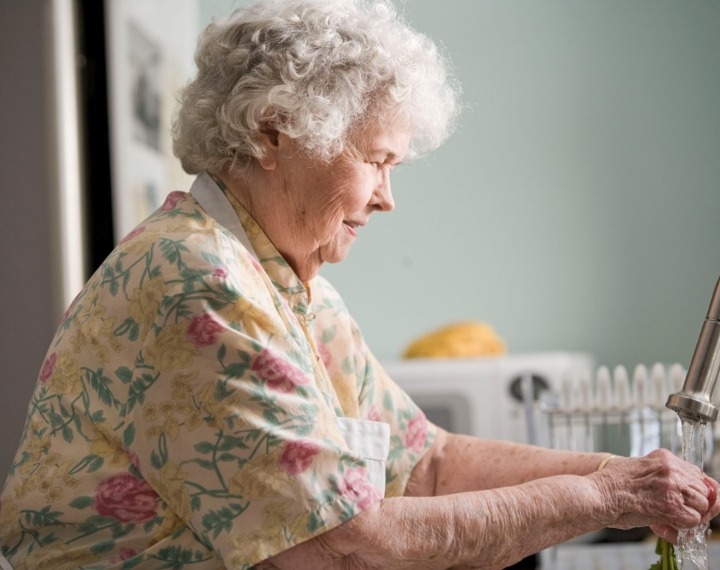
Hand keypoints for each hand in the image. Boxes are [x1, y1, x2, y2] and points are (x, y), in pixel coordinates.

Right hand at [591, 448, 719, 532]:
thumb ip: (663, 479)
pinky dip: (683, 525)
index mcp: (663, 457)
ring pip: (702, 504)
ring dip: (690, 514)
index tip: (692, 500)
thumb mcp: (639, 472)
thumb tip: (688, 497)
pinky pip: (693, 519)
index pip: (697, 474)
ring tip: (671, 517)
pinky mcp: (671, 504)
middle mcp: (670, 468)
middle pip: (703, 489)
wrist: (598, 494)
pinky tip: (667, 522)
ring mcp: (672, 485)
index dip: (696, 490)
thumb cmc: (612, 486)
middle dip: (695, 504)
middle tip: (680, 512)